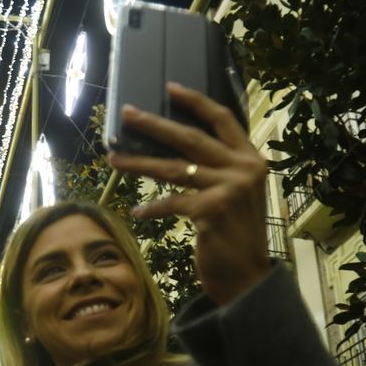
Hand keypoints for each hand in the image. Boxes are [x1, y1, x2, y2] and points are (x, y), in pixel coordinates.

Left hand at [111, 83, 271, 306]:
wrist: (248, 278)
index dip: (195, 102)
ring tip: (114, 158)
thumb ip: (219, 169)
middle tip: (126, 113)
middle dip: (154, 124)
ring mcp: (229, 189)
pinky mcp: (212, 210)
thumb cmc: (236, 236)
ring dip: (139, 163)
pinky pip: (171, 202)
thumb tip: (177, 147)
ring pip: (173, 168)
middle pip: (191, 138)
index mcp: (251, 159)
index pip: (222, 119)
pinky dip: (152, 209)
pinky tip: (137, 213)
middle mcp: (244, 169)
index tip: (169, 87)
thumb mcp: (236, 195)